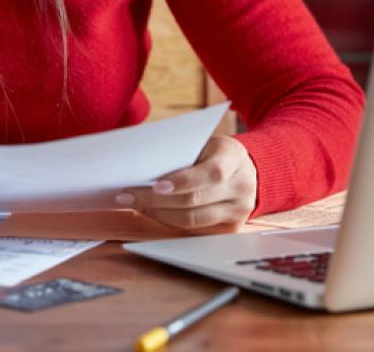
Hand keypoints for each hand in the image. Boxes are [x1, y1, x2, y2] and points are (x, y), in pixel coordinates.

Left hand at [116, 136, 257, 232]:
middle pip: (195, 200)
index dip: (182, 181)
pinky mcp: (230, 228)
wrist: (245, 169)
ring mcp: (238, 211)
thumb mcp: (204, 144)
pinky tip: (151, 212)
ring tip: (134, 204)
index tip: (155, 185)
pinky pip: (194, 229)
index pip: (211, 173)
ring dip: (158, 213)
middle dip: (156, 200)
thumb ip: (182, 154)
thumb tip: (142, 167)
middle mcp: (241, 187)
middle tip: (127, 195)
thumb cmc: (214, 153)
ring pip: (192, 220)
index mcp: (234, 158)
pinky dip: (168, 220)